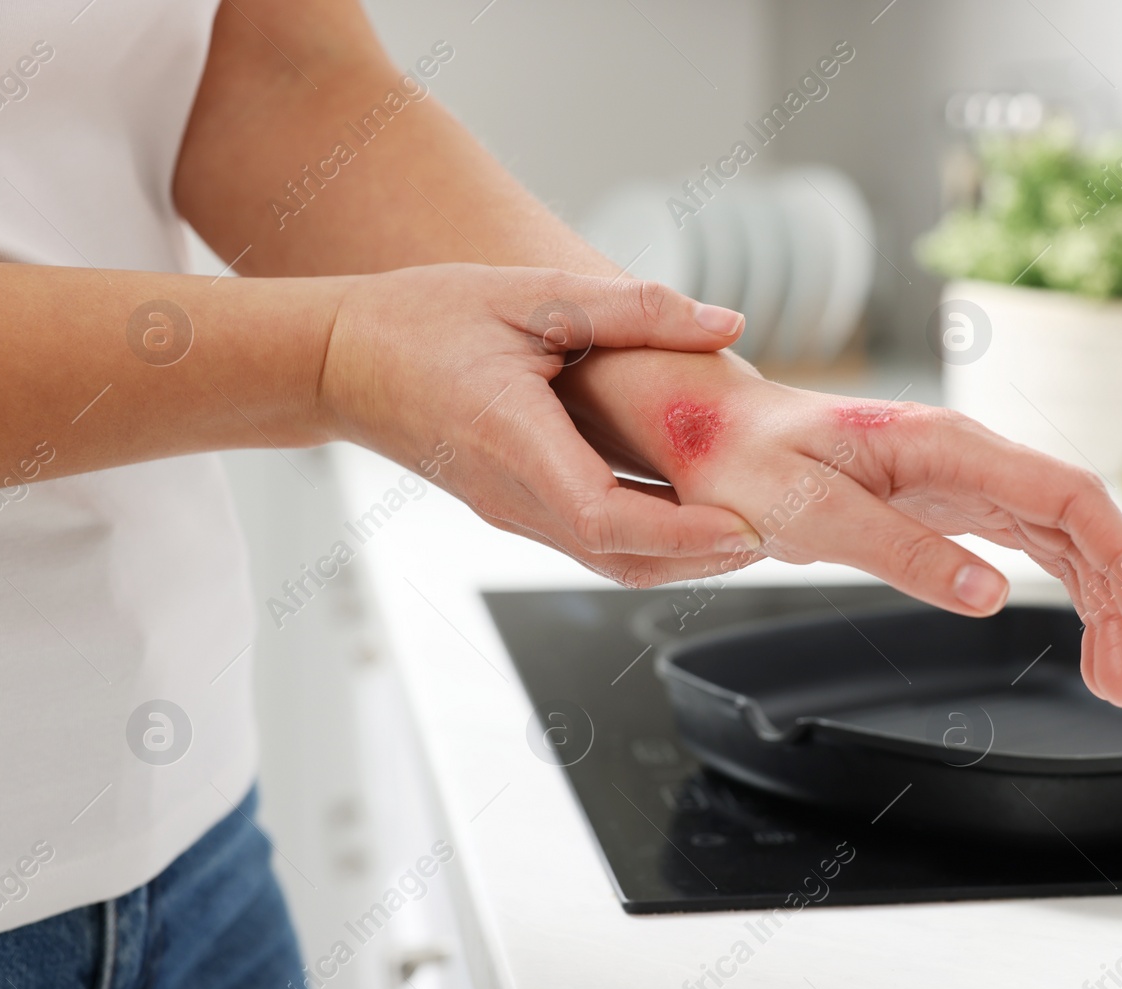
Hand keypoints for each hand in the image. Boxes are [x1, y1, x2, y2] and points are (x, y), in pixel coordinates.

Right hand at [318, 263, 762, 584]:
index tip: (744, 524)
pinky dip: (654, 543)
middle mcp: (513, 495)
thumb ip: (633, 307)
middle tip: (780, 533)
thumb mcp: (532, 293)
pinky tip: (699, 518)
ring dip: (686, 557)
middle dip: (706, 557)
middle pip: (622, 558)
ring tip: (755, 531)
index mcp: (514, 440)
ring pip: (610, 562)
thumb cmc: (425, 319)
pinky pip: (593, 545)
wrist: (342, 361)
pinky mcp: (515, 512)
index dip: (681, 532)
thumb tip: (725, 322)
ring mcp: (512, 512)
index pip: (606, 518)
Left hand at [556, 349, 1121, 705]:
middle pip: (1080, 520)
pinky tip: (1076, 629)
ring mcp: (963, 477)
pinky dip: (1061, 589)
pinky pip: (1028, 543)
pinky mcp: (947, 502)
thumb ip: (902, 553)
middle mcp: (967, 454)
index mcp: (946, 444)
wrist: (714, 436)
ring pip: (1062, 537)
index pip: (1067, 494)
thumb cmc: (749, 462)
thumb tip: (991, 596)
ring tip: (1112, 675)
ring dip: (1096, 601)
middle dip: (1120, 596)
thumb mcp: (814, 515)